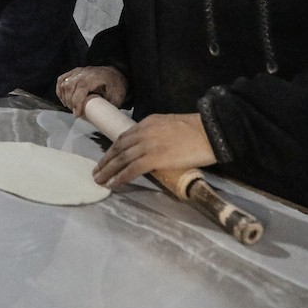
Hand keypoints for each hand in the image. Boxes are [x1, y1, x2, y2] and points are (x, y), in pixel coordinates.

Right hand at [55, 65, 127, 116]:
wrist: (116, 74)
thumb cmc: (116, 87)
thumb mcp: (117, 99)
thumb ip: (108, 109)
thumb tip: (100, 122)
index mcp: (97, 77)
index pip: (82, 86)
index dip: (77, 101)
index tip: (77, 114)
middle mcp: (86, 72)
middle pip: (70, 85)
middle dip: (70, 102)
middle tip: (75, 112)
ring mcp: (79, 71)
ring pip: (64, 83)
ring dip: (64, 97)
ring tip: (70, 107)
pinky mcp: (74, 72)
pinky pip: (61, 80)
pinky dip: (60, 90)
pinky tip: (64, 99)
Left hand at [92, 113, 216, 188]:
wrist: (210, 131)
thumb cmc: (198, 131)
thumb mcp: (172, 126)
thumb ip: (159, 134)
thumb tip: (155, 147)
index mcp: (148, 122)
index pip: (125, 137)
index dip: (114, 149)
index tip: (107, 158)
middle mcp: (144, 132)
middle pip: (118, 147)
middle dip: (106, 160)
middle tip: (97, 171)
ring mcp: (148, 145)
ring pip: (121, 159)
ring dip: (108, 170)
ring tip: (99, 179)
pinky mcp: (154, 157)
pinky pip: (131, 169)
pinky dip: (120, 177)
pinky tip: (113, 184)